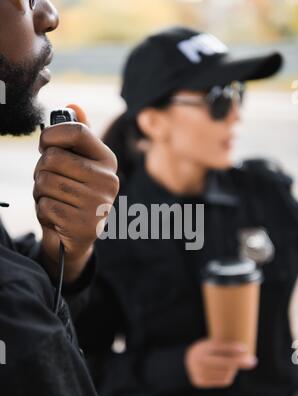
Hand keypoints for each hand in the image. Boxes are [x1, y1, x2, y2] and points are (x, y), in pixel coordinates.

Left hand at [33, 122, 118, 281]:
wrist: (74, 239)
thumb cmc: (72, 195)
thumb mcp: (76, 165)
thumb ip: (77, 136)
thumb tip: (73, 105)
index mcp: (108, 160)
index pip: (77, 131)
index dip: (51, 134)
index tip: (44, 145)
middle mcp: (109, 180)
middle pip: (53, 158)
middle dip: (41, 170)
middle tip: (49, 182)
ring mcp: (98, 203)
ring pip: (45, 182)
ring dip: (40, 192)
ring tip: (54, 200)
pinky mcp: (84, 225)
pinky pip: (45, 205)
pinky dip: (43, 211)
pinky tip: (56, 217)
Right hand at [184, 339, 257, 388]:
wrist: (187, 361)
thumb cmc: (208, 350)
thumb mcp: (212, 343)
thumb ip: (225, 347)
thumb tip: (246, 351)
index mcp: (202, 347)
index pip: (218, 346)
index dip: (231, 347)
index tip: (244, 348)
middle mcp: (199, 359)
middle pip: (224, 362)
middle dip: (240, 362)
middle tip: (253, 361)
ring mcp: (198, 372)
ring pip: (226, 373)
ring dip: (234, 369)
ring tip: (233, 365)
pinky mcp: (200, 382)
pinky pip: (223, 381)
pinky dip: (228, 376)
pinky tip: (226, 372)